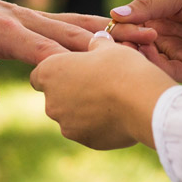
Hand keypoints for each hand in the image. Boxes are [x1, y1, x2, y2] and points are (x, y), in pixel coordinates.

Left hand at [0, 0, 156, 106]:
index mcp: (2, 32)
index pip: (41, 49)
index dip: (71, 63)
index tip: (100, 75)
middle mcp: (22, 21)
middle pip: (70, 34)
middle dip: (107, 43)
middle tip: (145, 46)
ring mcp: (31, 19)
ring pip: (76, 25)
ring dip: (110, 32)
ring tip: (147, 36)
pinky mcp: (34, 21)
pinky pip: (70, 25)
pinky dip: (96, 31)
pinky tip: (122, 39)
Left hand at [30, 36, 175, 149]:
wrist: (143, 102)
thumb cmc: (123, 68)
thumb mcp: (109, 48)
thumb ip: (96, 45)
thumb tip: (96, 41)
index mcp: (50, 73)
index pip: (39, 76)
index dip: (55, 73)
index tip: (73, 70)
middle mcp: (51, 102)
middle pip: (56, 97)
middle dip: (72, 92)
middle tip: (98, 84)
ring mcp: (66, 124)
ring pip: (71, 116)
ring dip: (85, 110)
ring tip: (112, 100)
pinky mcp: (84, 140)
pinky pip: (87, 130)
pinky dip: (98, 125)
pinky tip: (119, 115)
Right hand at [111, 0, 181, 82]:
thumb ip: (146, 6)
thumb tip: (114, 13)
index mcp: (155, 22)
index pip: (129, 31)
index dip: (118, 31)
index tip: (110, 28)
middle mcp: (162, 41)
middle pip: (134, 49)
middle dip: (124, 45)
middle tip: (117, 40)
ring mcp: (173, 55)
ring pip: (146, 62)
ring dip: (136, 55)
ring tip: (131, 44)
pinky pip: (164, 70)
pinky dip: (153, 63)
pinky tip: (147, 51)